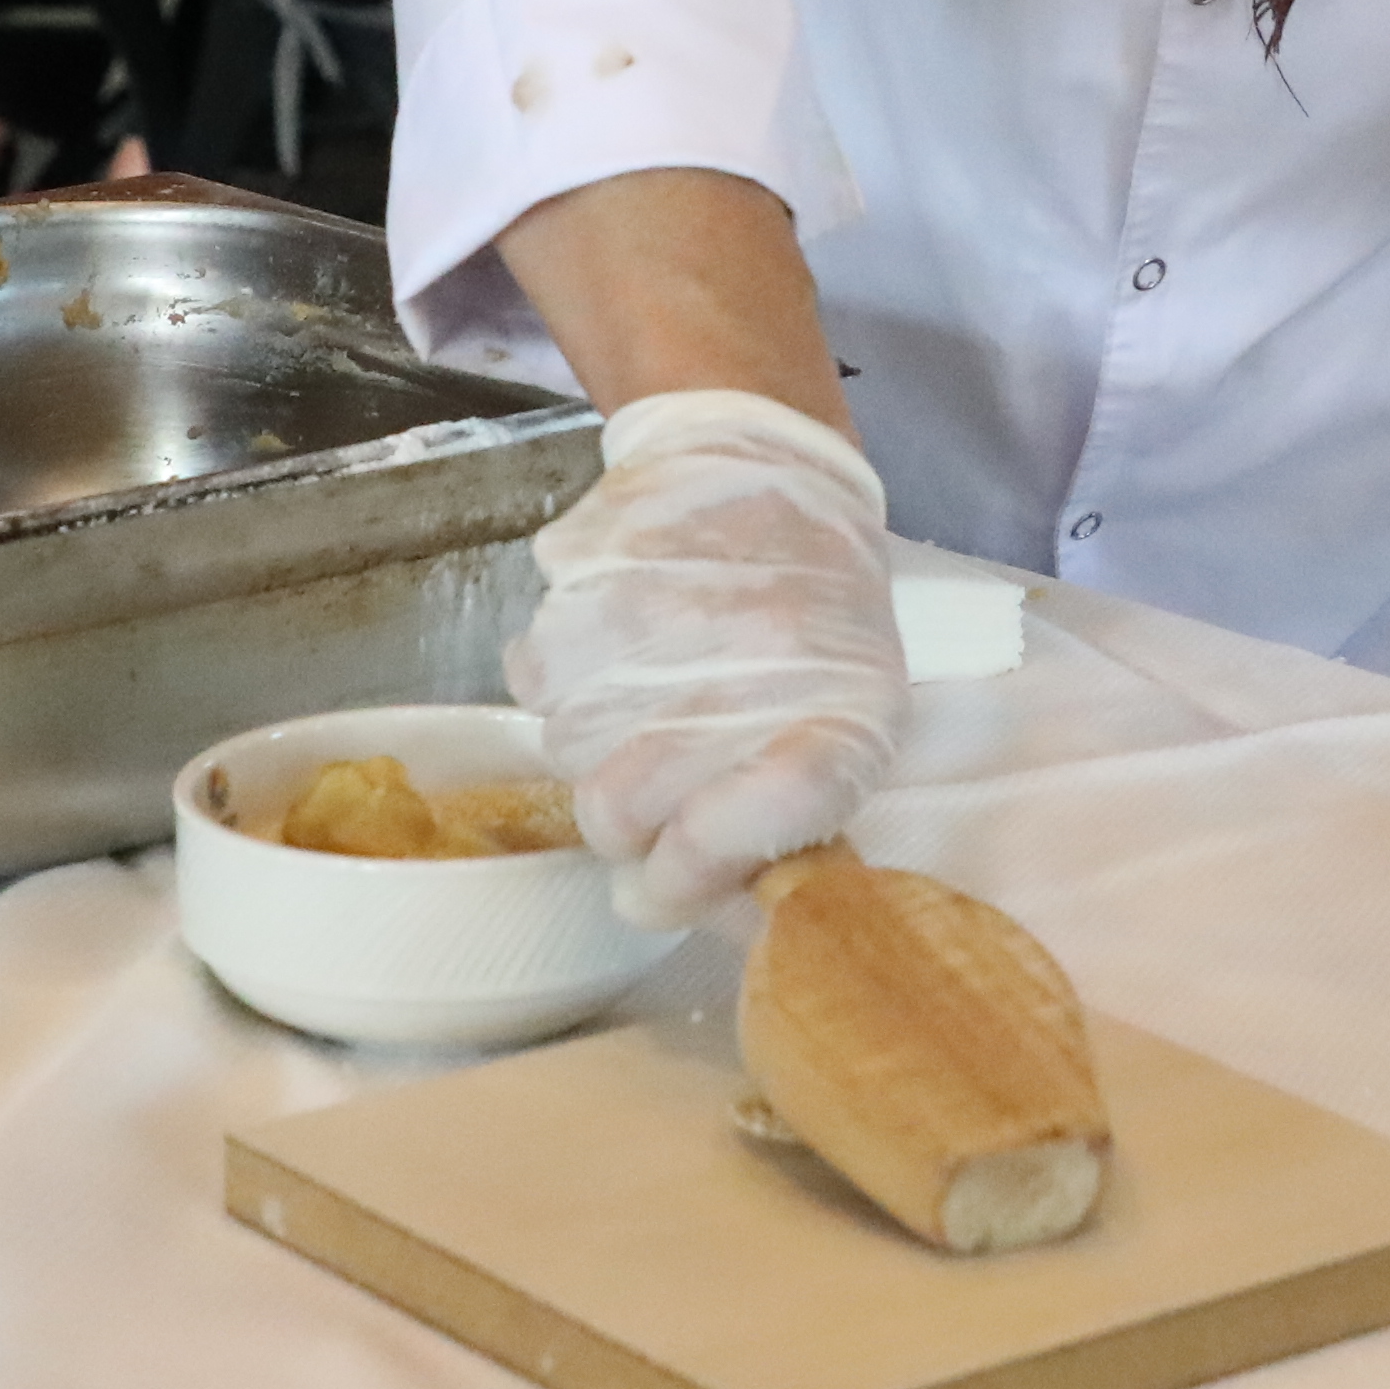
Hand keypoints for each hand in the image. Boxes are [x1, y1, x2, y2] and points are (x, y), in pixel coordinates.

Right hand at [511, 389, 906, 925]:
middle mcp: (741, 668)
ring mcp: (651, 619)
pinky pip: (533, 680)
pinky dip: (561, 682)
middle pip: (619, 812)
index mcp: (835, 717)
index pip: (732, 837)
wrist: (766, 464)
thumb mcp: (856, 724)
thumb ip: (796, 827)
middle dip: (623, 828)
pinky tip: (615, 652)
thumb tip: (728, 923)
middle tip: (648, 801)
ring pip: (566, 752)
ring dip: (593, 751)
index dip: (688, 877)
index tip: (669, 885)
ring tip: (645, 705)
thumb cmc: (819, 618)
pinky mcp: (583, 578)